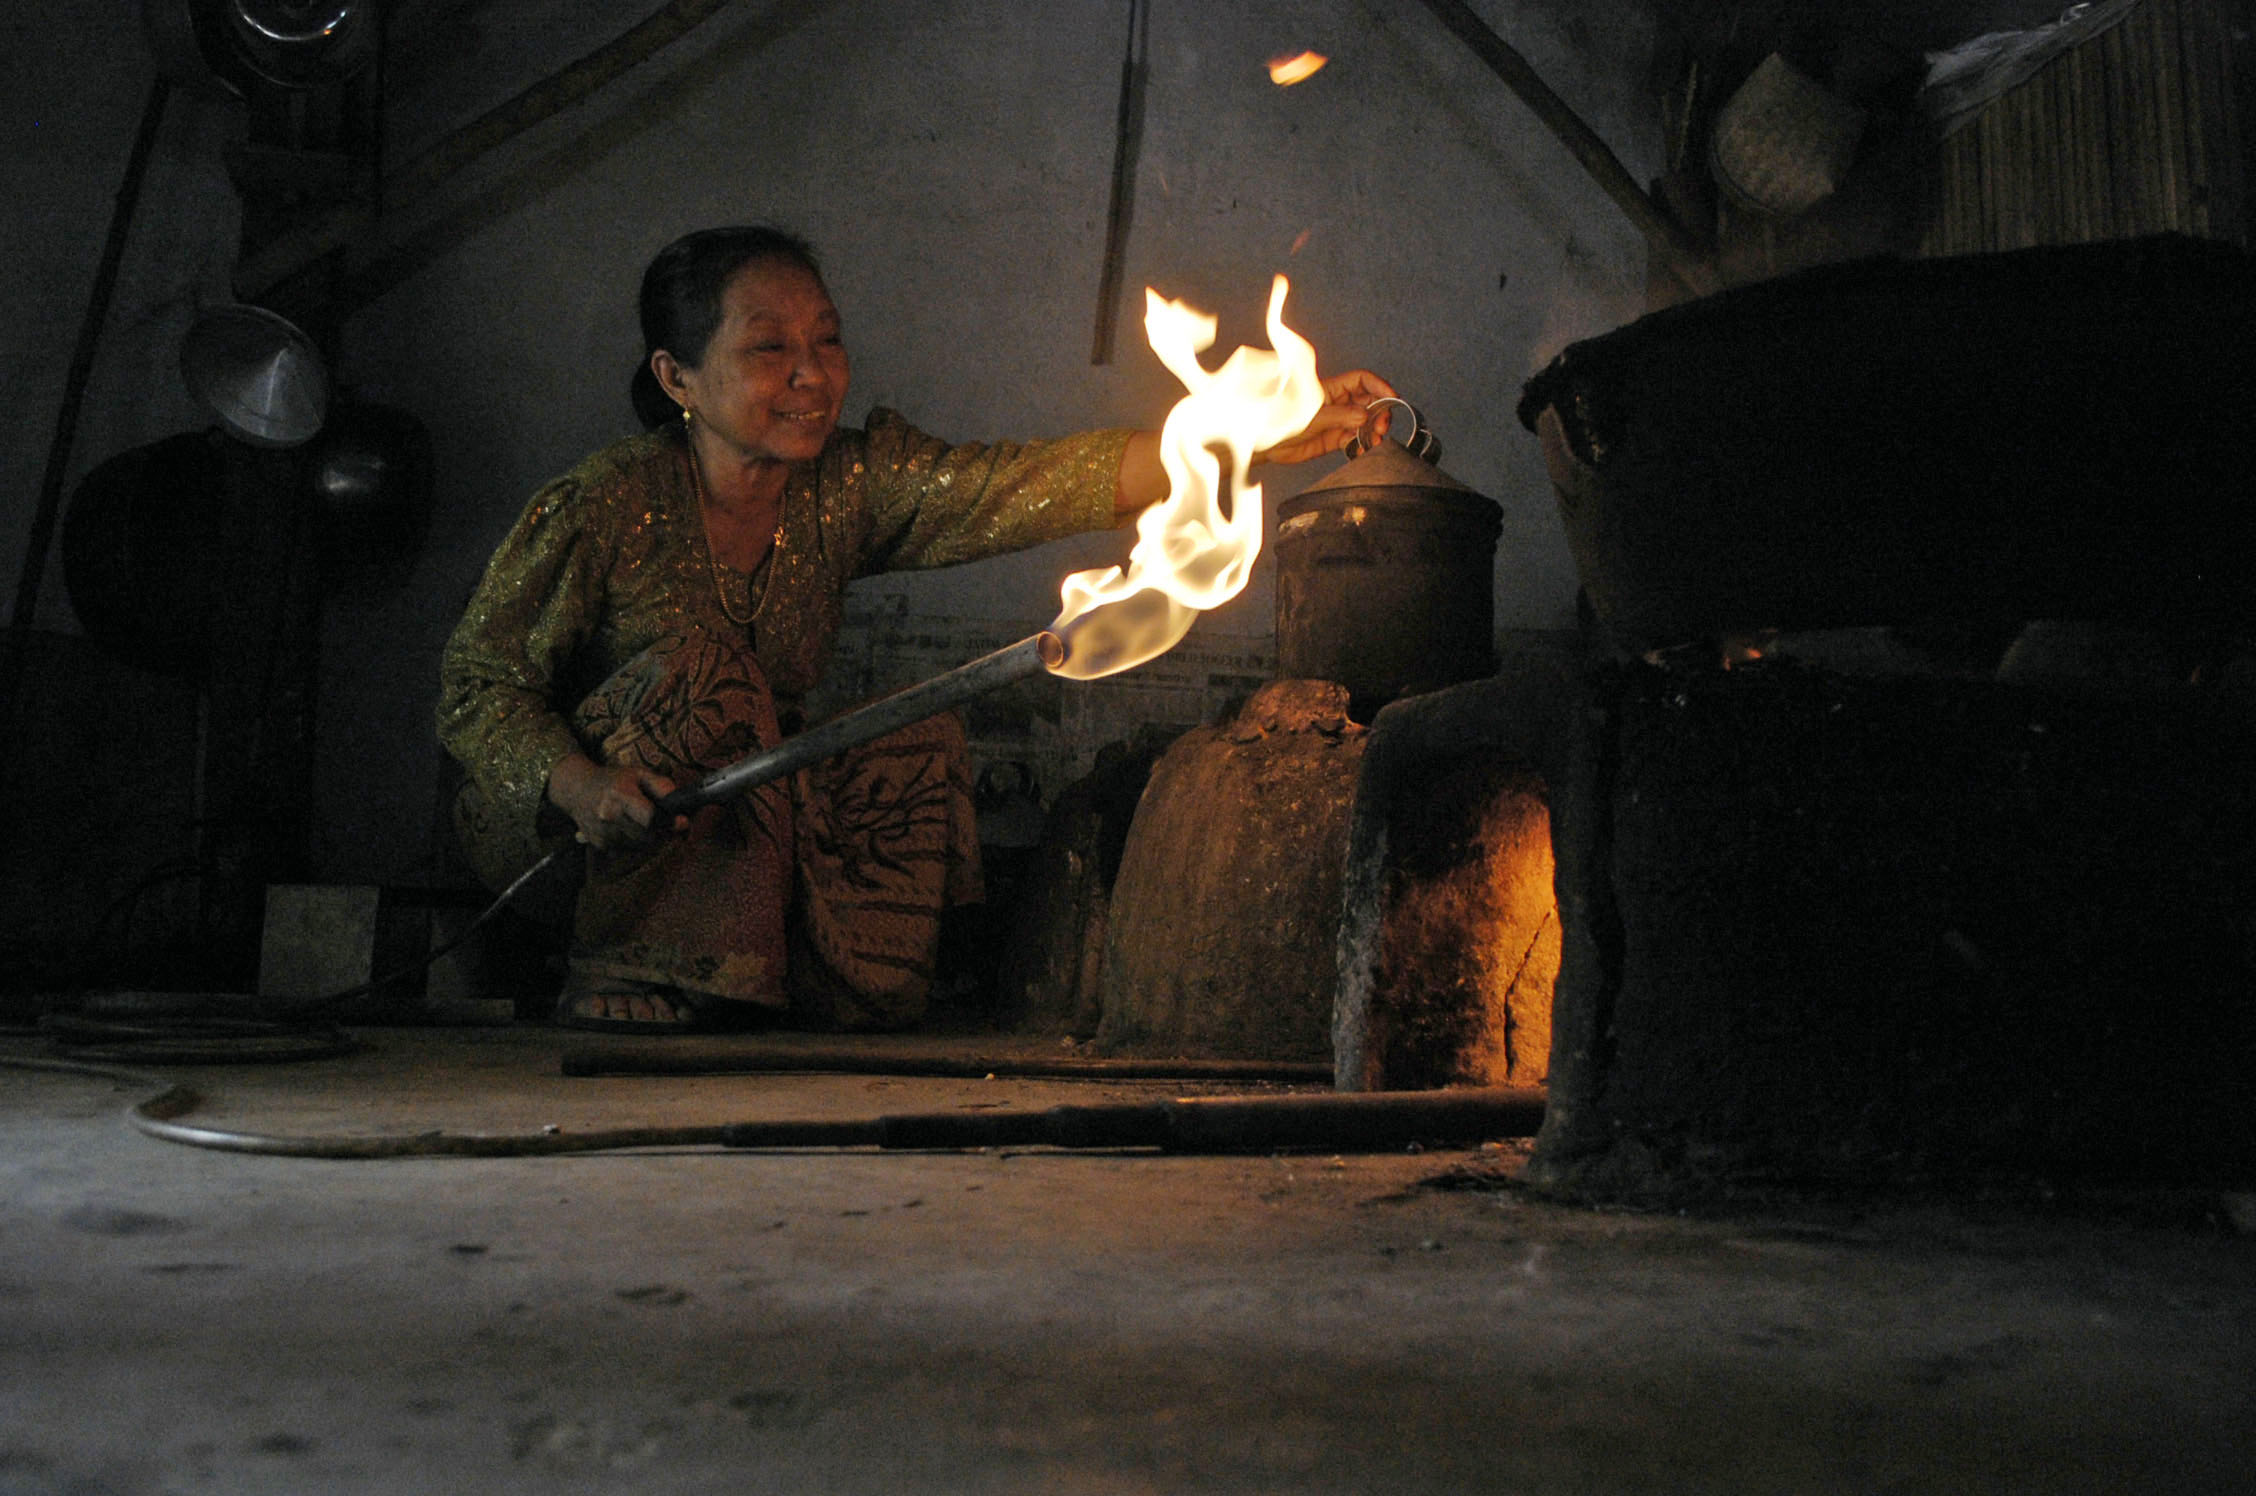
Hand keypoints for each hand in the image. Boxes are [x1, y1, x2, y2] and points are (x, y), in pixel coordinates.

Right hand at [546, 753, 682, 850]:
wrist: (577, 789)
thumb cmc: (613, 780)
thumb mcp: (639, 774)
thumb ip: (662, 786)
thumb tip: (681, 805)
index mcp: (620, 796)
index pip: (650, 818)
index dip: (669, 822)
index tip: (682, 822)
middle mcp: (608, 816)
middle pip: (648, 836)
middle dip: (660, 831)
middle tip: (664, 821)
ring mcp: (602, 833)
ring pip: (639, 846)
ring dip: (647, 837)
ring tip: (640, 821)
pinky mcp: (599, 845)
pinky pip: (627, 850)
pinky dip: (632, 842)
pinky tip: (626, 827)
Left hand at [1258, 369, 1398, 465]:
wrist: (1265, 445)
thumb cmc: (1279, 421)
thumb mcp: (1312, 415)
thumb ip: (1340, 416)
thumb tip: (1363, 416)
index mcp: (1332, 389)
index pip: (1361, 380)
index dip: (1378, 386)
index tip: (1391, 397)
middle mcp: (1338, 403)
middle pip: (1368, 401)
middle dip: (1379, 411)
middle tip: (1381, 425)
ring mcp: (1337, 421)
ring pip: (1365, 422)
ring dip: (1373, 430)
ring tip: (1375, 440)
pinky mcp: (1334, 439)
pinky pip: (1355, 439)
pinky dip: (1362, 445)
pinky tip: (1362, 450)